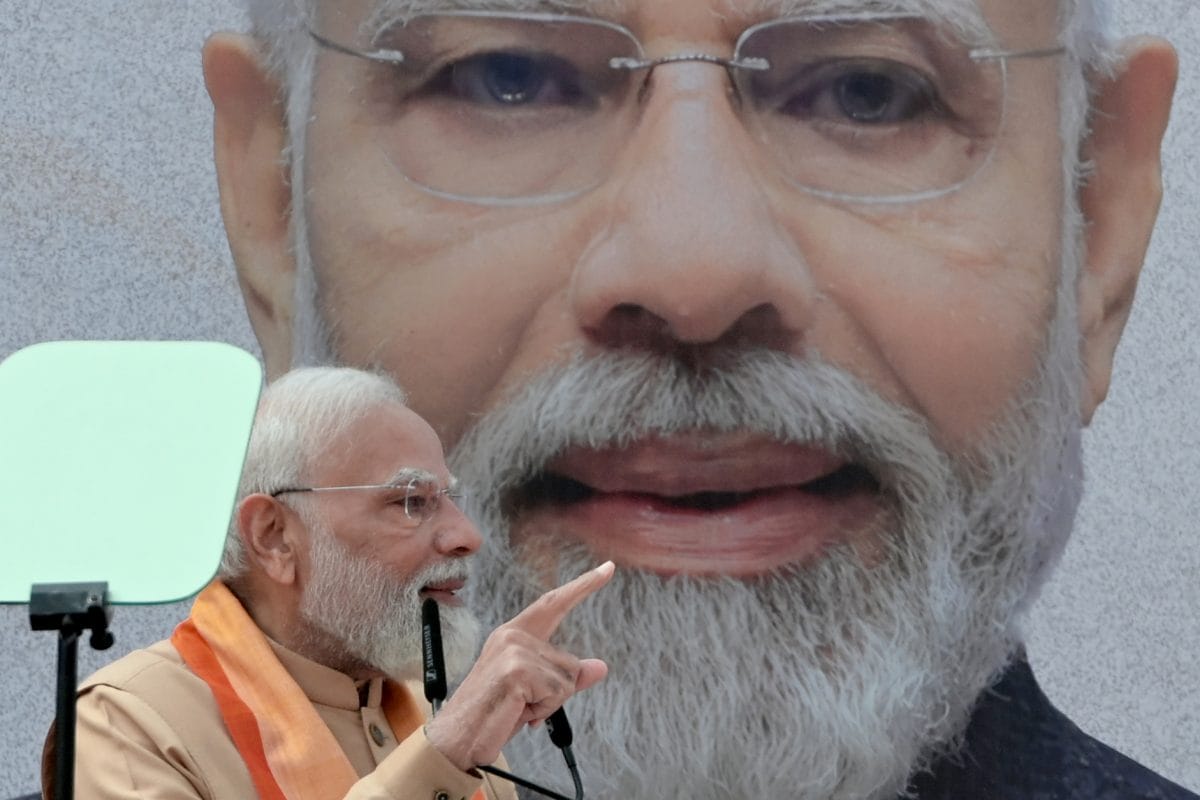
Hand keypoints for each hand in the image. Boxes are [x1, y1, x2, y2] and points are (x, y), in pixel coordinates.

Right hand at [425, 561, 614, 771]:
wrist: (458, 739)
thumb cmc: (491, 716)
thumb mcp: (535, 693)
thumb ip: (567, 677)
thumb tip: (601, 666)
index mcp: (512, 635)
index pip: (553, 604)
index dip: (583, 586)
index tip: (608, 568)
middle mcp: (512, 636)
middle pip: (567, 662)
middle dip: (557, 692)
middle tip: (522, 706)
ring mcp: (515, 650)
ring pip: (566, 679)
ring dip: (549, 704)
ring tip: (518, 709)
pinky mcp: (518, 670)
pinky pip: (558, 693)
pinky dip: (544, 710)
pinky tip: (518, 712)